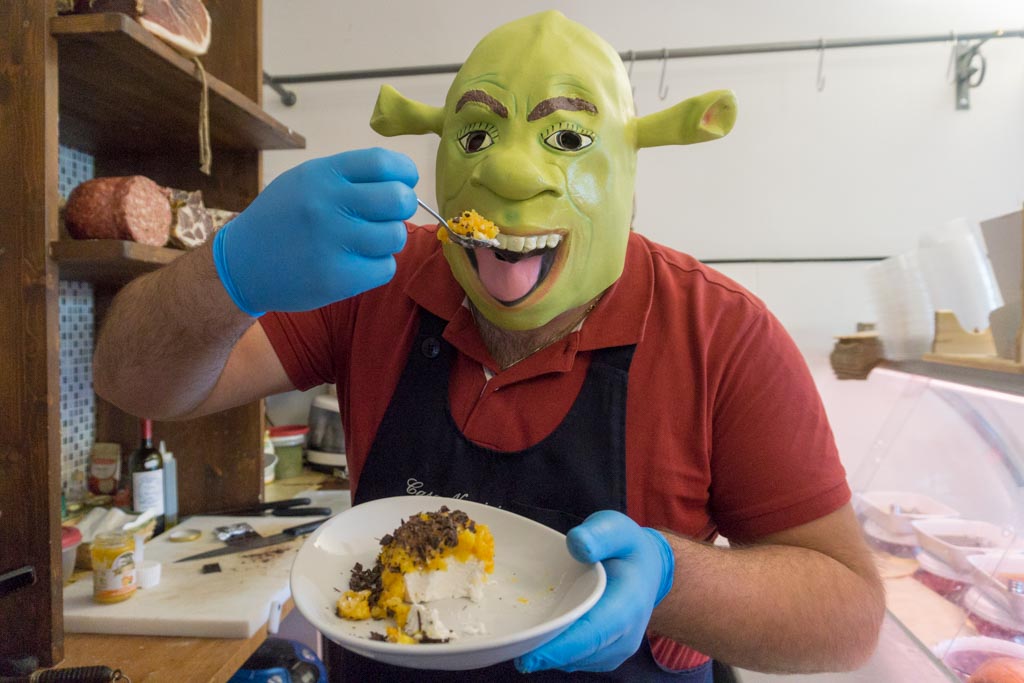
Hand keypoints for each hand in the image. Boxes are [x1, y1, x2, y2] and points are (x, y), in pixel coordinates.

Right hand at [212, 148, 417, 315]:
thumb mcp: (304, 182)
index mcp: (321, 175)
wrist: (241, 264)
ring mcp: (332, 242)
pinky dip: (378, 267)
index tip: (405, 181)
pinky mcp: (336, 278)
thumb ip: (348, 178)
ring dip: (389, 239)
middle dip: (404, 206)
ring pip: (395, 236)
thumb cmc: (282, 219)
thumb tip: (401, 181)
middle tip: (390, 215)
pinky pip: (384, 268)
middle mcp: (327, 205)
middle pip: (397, 199)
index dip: (404, 172)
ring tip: (369, 241)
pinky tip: (358, 263)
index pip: (381, 162)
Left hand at [515, 510, 673, 672]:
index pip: (592, 634)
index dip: (560, 648)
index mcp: (627, 607)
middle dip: (541, 653)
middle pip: (577, 654)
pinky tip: (532, 632)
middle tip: (504, 647)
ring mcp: (612, 652)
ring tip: (515, 634)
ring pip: (571, 661)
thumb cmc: (627, 548)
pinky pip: (571, 659)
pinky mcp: (600, 657)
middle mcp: (623, 638)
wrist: (647, 571)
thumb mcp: (617, 528)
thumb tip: (578, 544)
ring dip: (544, 651)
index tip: (527, 656)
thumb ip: (599, 534)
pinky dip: (551, 650)